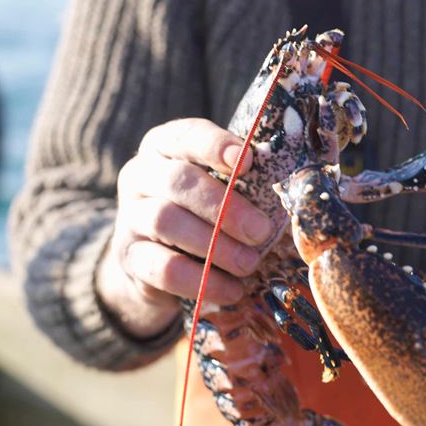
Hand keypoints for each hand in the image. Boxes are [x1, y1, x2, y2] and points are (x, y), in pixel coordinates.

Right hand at [97, 118, 272, 337]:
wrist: (154, 260)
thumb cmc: (201, 212)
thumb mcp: (218, 188)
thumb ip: (244, 180)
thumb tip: (297, 189)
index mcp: (165, 146)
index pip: (186, 135)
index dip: (215, 146)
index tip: (248, 161)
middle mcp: (140, 175)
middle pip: (178, 181)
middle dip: (224, 207)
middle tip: (261, 231)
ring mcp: (130, 216)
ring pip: (166, 222)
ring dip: (215, 246)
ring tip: (249, 264)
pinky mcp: (129, 257)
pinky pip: (163, 267)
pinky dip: (202, 281)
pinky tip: (232, 289)